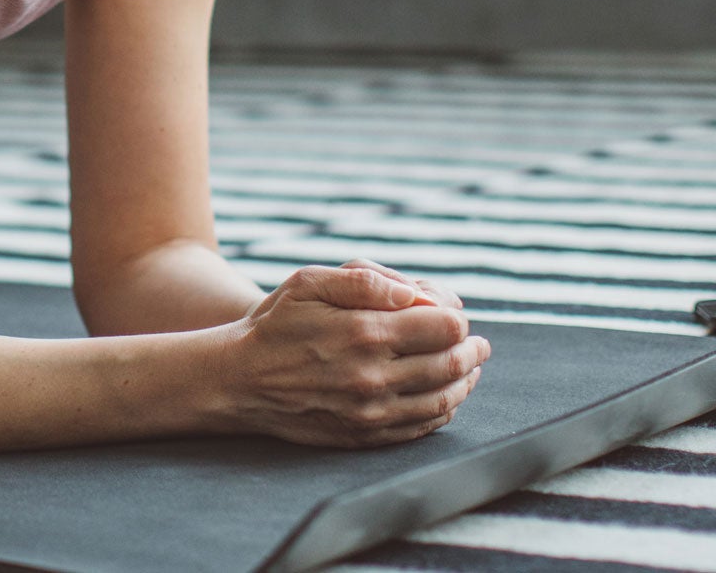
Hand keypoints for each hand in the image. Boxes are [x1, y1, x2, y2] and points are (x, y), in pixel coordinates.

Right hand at [215, 262, 488, 447]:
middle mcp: (373, 375)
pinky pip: (420, 428)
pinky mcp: (364, 436)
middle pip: (451, 364)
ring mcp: (370, 411)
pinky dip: (442, 411)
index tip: (455, 314)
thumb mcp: (310, 282)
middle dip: (472, 351)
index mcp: (365, 331)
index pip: (445, 327)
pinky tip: (444, 397)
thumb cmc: (275, 324)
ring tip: (469, 369)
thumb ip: (365, 279)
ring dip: (465, 382)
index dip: (458, 318)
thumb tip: (417, 292)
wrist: (238, 380)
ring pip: (442, 399)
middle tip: (478, 345)